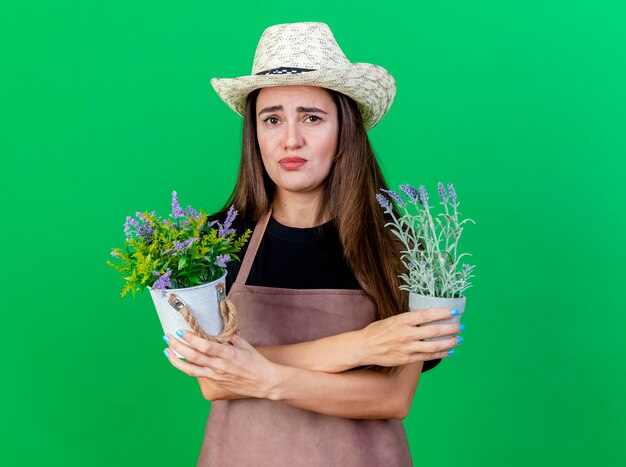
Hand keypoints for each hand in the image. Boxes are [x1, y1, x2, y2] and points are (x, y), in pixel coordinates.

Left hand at [163, 331, 281, 399]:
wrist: (264, 382)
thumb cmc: (256, 362)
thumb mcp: (244, 345)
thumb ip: (228, 338)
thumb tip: (215, 331)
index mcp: (228, 354)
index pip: (205, 346)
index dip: (191, 339)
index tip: (181, 330)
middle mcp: (219, 366)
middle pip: (194, 357)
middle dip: (178, 346)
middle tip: (168, 336)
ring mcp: (216, 375)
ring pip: (191, 369)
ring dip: (176, 360)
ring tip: (167, 351)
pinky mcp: (215, 382)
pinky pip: (197, 374)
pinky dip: (186, 367)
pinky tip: (179, 361)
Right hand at [357, 308, 463, 366]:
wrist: (363, 347)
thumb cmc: (377, 331)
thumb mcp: (392, 319)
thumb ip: (408, 319)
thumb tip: (426, 316)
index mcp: (402, 320)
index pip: (427, 315)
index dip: (442, 313)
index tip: (453, 312)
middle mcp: (406, 333)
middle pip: (434, 331)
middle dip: (450, 328)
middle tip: (460, 326)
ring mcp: (407, 347)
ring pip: (434, 346)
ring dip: (449, 342)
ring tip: (459, 339)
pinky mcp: (407, 359)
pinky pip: (428, 357)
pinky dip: (440, 354)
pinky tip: (449, 351)